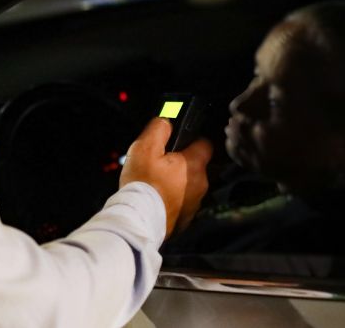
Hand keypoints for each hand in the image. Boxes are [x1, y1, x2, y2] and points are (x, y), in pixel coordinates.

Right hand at [120, 118, 210, 237]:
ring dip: (178, 183)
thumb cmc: (142, 184)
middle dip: (181, 163)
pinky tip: (157, 199)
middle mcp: (201, 184)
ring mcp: (194, 204)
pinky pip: (182, 203)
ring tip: (156, 184)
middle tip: (160, 164)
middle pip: (196, 166)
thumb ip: (159, 129)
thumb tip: (166, 121)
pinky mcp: (186, 219)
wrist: (139, 222)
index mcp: (194, 165)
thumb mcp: (144, 148)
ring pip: (190, 186)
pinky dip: (173, 200)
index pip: (205, 144)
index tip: (179, 142)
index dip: (193, 139)